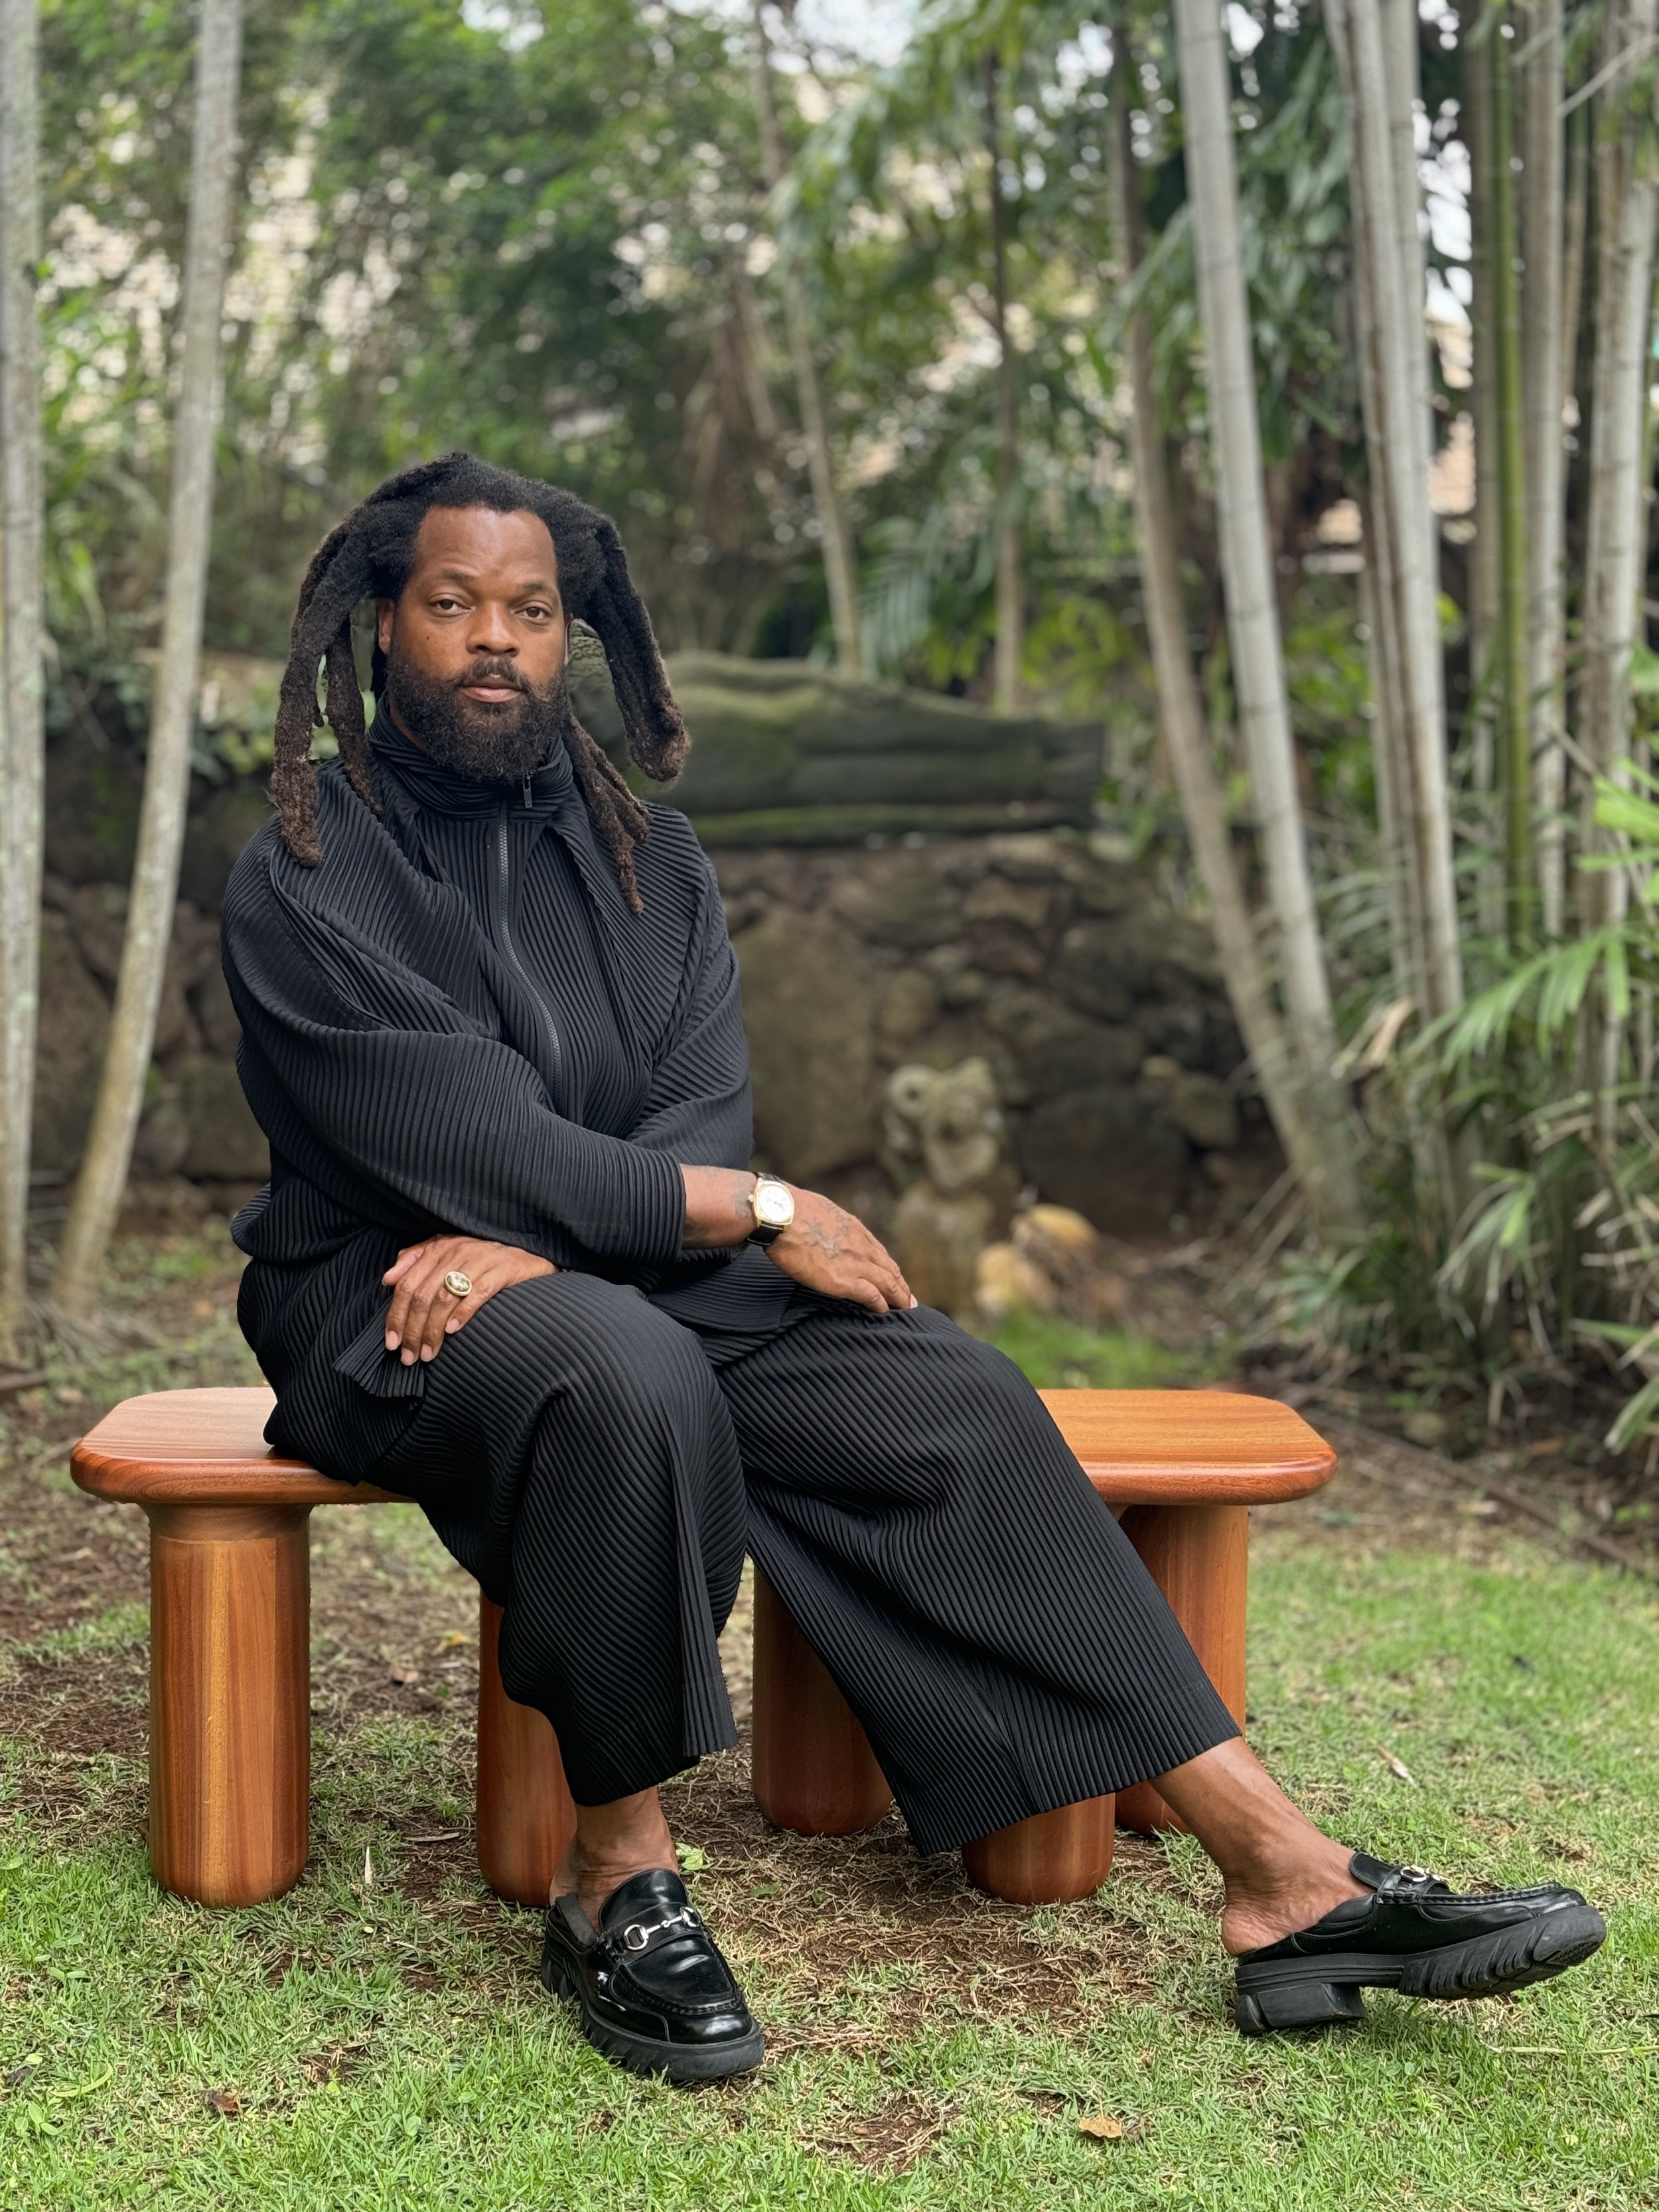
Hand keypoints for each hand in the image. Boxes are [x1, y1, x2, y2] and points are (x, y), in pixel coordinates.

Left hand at [382, 1235, 554, 1364]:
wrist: (528, 1256)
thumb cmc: (481, 1260)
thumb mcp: (446, 1253)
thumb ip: (415, 1261)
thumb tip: (387, 1279)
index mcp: (439, 1248)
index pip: (407, 1285)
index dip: (395, 1315)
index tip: (391, 1343)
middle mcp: (457, 1251)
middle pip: (423, 1295)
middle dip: (412, 1330)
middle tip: (409, 1356)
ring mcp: (481, 1260)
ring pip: (446, 1297)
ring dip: (433, 1330)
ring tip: (428, 1354)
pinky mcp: (503, 1270)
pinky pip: (478, 1293)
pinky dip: (463, 1313)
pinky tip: (453, 1331)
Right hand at [764, 1187, 916, 1314]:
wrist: (781, 1215)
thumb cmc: (790, 1209)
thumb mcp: (820, 1209)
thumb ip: (828, 1222)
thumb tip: (821, 1226)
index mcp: (853, 1228)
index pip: (879, 1252)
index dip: (888, 1267)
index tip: (893, 1276)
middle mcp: (860, 1245)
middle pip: (889, 1268)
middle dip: (901, 1285)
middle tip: (908, 1299)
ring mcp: (854, 1263)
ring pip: (888, 1283)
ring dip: (898, 1296)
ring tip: (904, 1308)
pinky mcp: (844, 1280)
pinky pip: (871, 1295)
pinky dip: (880, 1304)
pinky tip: (884, 1311)